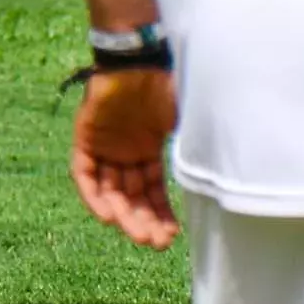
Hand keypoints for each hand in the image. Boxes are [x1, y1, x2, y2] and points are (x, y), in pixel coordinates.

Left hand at [71, 67, 178, 249]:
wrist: (139, 60)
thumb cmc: (165, 86)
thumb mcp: (186, 123)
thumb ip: (195, 150)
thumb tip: (218, 179)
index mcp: (148, 148)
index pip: (152, 191)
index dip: (161, 214)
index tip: (171, 236)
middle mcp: (125, 152)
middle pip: (131, 196)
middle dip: (143, 221)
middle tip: (155, 244)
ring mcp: (104, 147)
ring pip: (109, 191)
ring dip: (123, 215)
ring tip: (138, 236)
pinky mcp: (84, 139)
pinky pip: (85, 175)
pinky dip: (94, 197)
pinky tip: (109, 217)